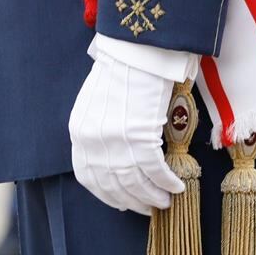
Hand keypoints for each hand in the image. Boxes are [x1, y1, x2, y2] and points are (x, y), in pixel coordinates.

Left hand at [68, 48, 185, 214]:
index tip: (120, 202)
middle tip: (148, 207)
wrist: (135, 48)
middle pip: (112, 184)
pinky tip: (176, 186)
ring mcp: (115, 141)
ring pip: (134, 183)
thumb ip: (99, 130)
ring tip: (164, 201)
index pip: (87, 175)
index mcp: (79, 131)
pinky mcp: (140, 136)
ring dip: (152, 196)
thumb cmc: (121, 69)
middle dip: (132, 200)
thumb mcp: (97, 102)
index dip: (105, 194)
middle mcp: (93, 141)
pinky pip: (155, 171)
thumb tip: (113, 154)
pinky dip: (166, 182)